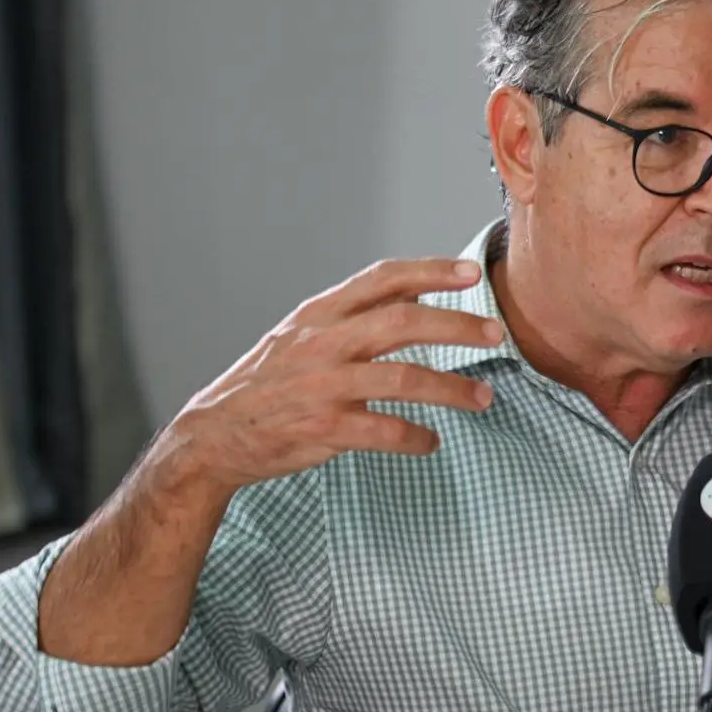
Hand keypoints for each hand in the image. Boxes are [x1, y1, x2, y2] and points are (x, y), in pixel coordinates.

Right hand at [172, 257, 503, 494]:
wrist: (214, 435)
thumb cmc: (268, 382)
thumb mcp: (302, 335)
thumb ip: (354, 316)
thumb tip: (417, 294)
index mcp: (319, 314)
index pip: (383, 279)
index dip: (431, 271)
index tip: (471, 272)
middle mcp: (323, 343)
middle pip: (403, 321)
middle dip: (457, 325)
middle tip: (496, 333)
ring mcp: (324, 385)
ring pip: (404, 378)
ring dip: (452, 388)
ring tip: (484, 398)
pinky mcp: (325, 428)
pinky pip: (387, 430)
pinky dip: (416, 436)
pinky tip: (431, 441)